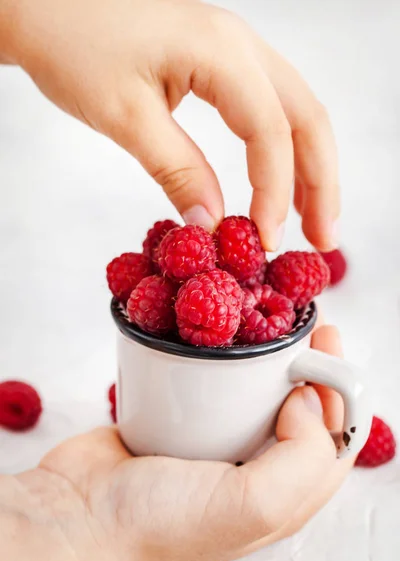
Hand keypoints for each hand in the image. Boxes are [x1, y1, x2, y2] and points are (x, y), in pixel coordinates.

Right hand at [0, 325, 351, 560]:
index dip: (340, 394)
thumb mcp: (251, 506)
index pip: (332, 443)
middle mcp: (254, 473)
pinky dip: (226, 367)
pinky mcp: (182, 427)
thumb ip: (302, 457)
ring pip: (258, 400)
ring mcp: (216, 448)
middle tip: (306, 329)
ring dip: (270, 365)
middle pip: (301, 416)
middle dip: (311, 371)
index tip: (327, 348)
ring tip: (269, 327)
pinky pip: (215, 391)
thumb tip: (306, 398)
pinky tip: (222, 343)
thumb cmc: (158, 521)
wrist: (77, 514)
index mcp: (281, 498)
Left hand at [2, 0, 338, 250]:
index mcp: (220, 51)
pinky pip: (269, 109)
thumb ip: (176, 170)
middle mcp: (240, 45)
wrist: (45, 4)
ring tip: (311, 221)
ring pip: (295, 113)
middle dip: (320, 184)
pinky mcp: (221, 63)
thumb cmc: (72, 42)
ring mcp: (235, 51)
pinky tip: (281, 184)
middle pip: (306, 118)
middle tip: (323, 239)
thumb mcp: (125, 116)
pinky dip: (282, 151)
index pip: (270, 132)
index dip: (275, 193)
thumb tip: (212, 223)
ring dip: (309, 169)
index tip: (266, 240)